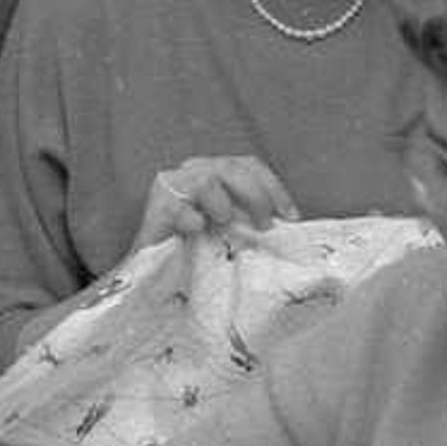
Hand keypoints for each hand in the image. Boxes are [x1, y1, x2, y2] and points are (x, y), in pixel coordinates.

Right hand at [122, 154, 298, 265]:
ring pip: (206, 180)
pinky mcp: (155, 208)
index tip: (291, 216)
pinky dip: (194, 220)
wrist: (154, 279)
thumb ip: (252, 220)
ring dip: (223, 206)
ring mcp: (171, 188)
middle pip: (231, 167)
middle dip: (257, 196)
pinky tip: (196, 232)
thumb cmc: (195, 254)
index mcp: (213, 175)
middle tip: (265, 225)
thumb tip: (288, 226)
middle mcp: (191, 174)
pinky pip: (180, 207)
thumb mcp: (233, 232)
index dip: (273, 187)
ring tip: (223, 225)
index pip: (248, 166)